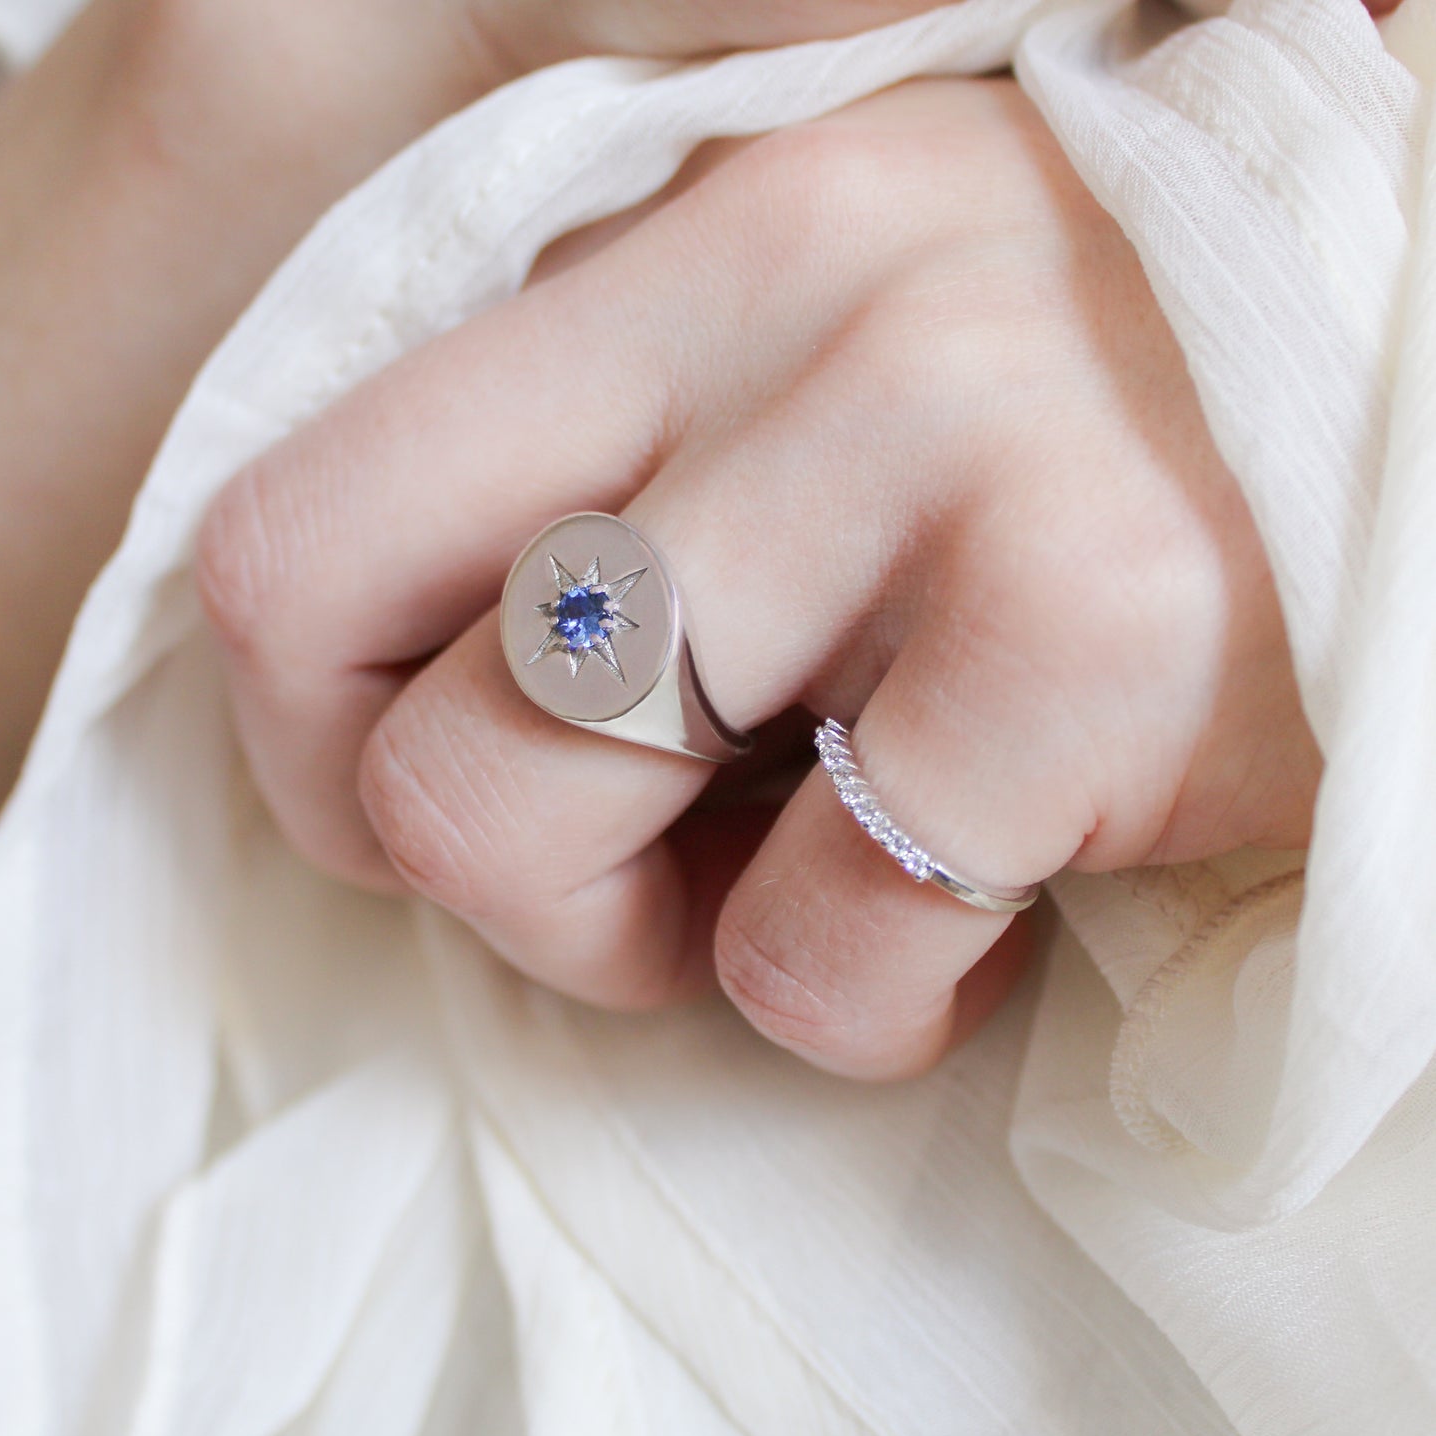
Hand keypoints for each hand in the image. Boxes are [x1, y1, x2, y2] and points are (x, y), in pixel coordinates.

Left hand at [197, 78, 1320, 1078]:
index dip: (322, 735)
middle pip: (382, 718)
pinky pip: (812, 955)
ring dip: (652, 943)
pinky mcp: (1080, 628)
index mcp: (683, 248)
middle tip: (644, 874)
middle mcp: (778, 312)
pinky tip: (984, 913)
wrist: (1404, 422)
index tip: (456, 789)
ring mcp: (929, 447)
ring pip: (520, 822)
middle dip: (474, 874)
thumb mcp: (826, 386)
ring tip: (817, 885)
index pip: (298, 529)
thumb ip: (633, 483)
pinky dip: (870, 999)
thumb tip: (447, 697)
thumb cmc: (1097, 437)